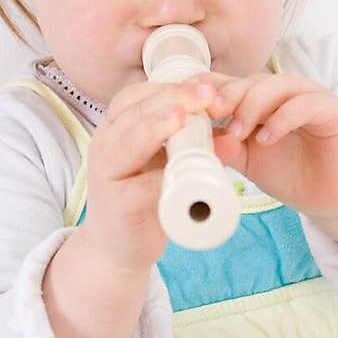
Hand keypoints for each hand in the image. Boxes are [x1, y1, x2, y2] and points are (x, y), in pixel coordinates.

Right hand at [81, 74, 222, 273]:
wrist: (116, 250)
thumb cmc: (142, 201)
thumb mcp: (164, 168)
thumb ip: (190, 150)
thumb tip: (232, 137)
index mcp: (116, 130)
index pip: (139, 96)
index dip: (173, 88)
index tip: (207, 87)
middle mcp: (105, 145)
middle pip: (135, 112)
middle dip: (172, 99)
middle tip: (207, 96)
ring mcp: (107, 175)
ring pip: (130, 142)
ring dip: (157, 127)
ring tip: (184, 118)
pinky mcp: (118, 206)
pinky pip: (140, 188)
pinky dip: (161, 179)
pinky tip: (181, 173)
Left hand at [198, 68, 337, 221]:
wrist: (333, 197)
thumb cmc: (291, 173)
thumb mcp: (248, 161)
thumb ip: (226, 149)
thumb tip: (198, 141)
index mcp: (259, 100)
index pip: (230, 84)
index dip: (207, 88)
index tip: (184, 101)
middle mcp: (284, 92)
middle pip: (250, 81)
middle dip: (227, 95)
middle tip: (211, 112)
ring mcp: (309, 96)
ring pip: (276, 86)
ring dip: (253, 105)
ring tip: (239, 131)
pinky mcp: (333, 109)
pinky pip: (306, 104)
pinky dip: (283, 118)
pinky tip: (267, 138)